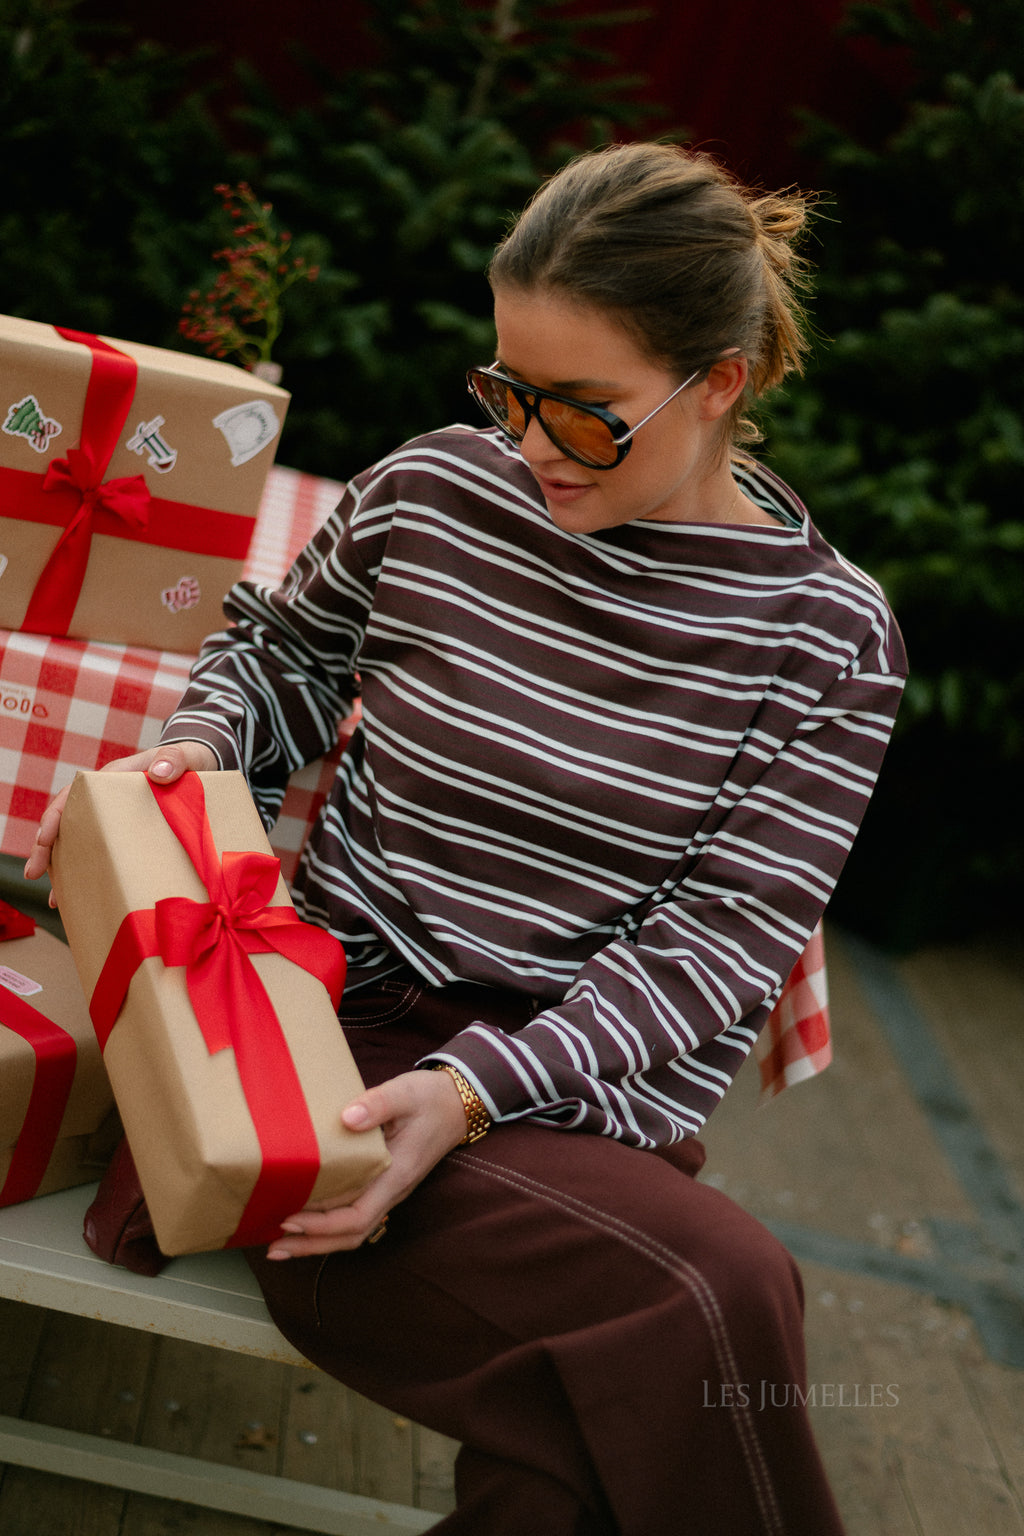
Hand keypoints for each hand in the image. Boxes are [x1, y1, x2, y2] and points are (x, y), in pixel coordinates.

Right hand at [23, 739, 218, 896]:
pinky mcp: (126, 830)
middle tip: (33, 874)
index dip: (56, 816)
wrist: (200, 766)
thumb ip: (174, 760)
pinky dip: (88, 871)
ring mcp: (114, 815)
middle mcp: (107, 797)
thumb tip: (160, 771)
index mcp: (113, 778)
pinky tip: (81, 895)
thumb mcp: (185, 757)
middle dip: (46, 848)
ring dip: (63, 867)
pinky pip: (100, 850)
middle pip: (67, 821)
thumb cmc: (188, 760)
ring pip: (79, 840)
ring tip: (54, 898)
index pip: (74, 795)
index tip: (45, 839)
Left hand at [266, 1067, 470, 1259]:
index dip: (321, 1224)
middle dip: (312, 1243)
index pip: (356, 1215)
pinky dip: (328, 1224)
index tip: (290, 1218)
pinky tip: (307, 1219)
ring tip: (282, 1244)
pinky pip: (354, 1214)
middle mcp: (393, 1190)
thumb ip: (377, 1104)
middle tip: (274, 1245)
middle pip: (351, 1234)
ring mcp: (389, 1190)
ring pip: (353, 1229)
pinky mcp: (384, 1183)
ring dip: (318, 1240)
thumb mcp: (404, 1093)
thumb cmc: (429, 1098)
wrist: (458, 1102)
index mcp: (396, 1175)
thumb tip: (347, 1118)